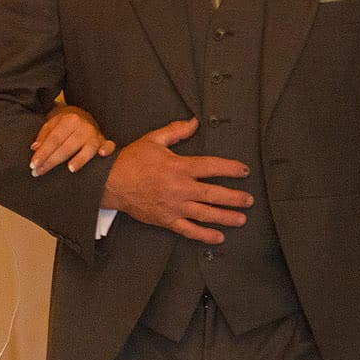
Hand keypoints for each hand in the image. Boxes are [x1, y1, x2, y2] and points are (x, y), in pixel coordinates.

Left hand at [31, 103, 115, 176]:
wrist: (82, 116)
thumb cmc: (64, 125)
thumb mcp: (51, 125)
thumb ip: (43, 136)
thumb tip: (35, 148)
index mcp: (69, 120)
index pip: (53, 139)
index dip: (43, 153)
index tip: (33, 164)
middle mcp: (83, 127)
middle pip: (67, 147)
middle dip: (52, 161)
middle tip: (39, 172)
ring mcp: (95, 134)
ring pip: (87, 149)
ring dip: (80, 159)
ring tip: (70, 169)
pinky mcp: (104, 141)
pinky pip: (109, 145)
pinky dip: (107, 149)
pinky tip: (101, 155)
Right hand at [100, 118, 251, 245]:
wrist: (110, 182)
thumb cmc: (131, 160)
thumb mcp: (153, 140)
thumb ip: (176, 130)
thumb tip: (194, 121)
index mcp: (179, 167)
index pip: (212, 167)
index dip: (231, 168)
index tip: (244, 171)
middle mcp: (180, 188)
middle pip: (214, 194)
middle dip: (235, 197)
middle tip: (249, 200)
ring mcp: (174, 206)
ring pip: (206, 214)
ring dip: (226, 217)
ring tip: (241, 219)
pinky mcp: (166, 220)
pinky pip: (189, 230)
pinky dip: (204, 235)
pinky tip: (218, 237)